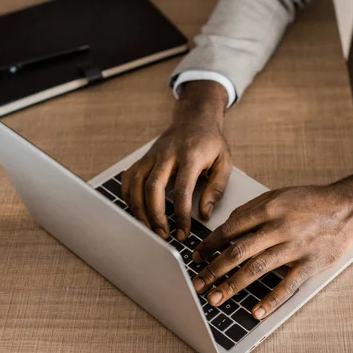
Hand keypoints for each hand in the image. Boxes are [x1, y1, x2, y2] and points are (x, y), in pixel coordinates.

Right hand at [122, 81, 231, 240]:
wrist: (195, 118)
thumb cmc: (210, 143)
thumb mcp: (224, 163)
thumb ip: (216, 188)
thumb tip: (204, 214)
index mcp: (190, 156)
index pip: (182, 190)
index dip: (181, 215)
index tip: (183, 232)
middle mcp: (168, 155)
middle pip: (153, 187)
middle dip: (155, 215)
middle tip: (162, 234)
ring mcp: (153, 155)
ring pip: (136, 183)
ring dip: (139, 209)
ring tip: (149, 228)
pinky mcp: (144, 157)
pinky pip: (129, 178)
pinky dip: (128, 196)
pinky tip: (136, 210)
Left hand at [191, 173, 352, 319]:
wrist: (347, 206)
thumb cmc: (310, 201)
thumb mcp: (278, 195)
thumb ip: (252, 209)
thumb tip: (227, 225)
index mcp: (268, 208)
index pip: (231, 229)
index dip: (211, 245)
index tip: (198, 257)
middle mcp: (279, 227)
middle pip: (239, 251)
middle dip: (215, 269)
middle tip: (199, 283)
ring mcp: (295, 247)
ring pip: (257, 268)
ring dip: (233, 285)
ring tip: (217, 298)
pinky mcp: (310, 263)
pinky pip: (287, 285)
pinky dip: (271, 300)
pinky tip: (255, 311)